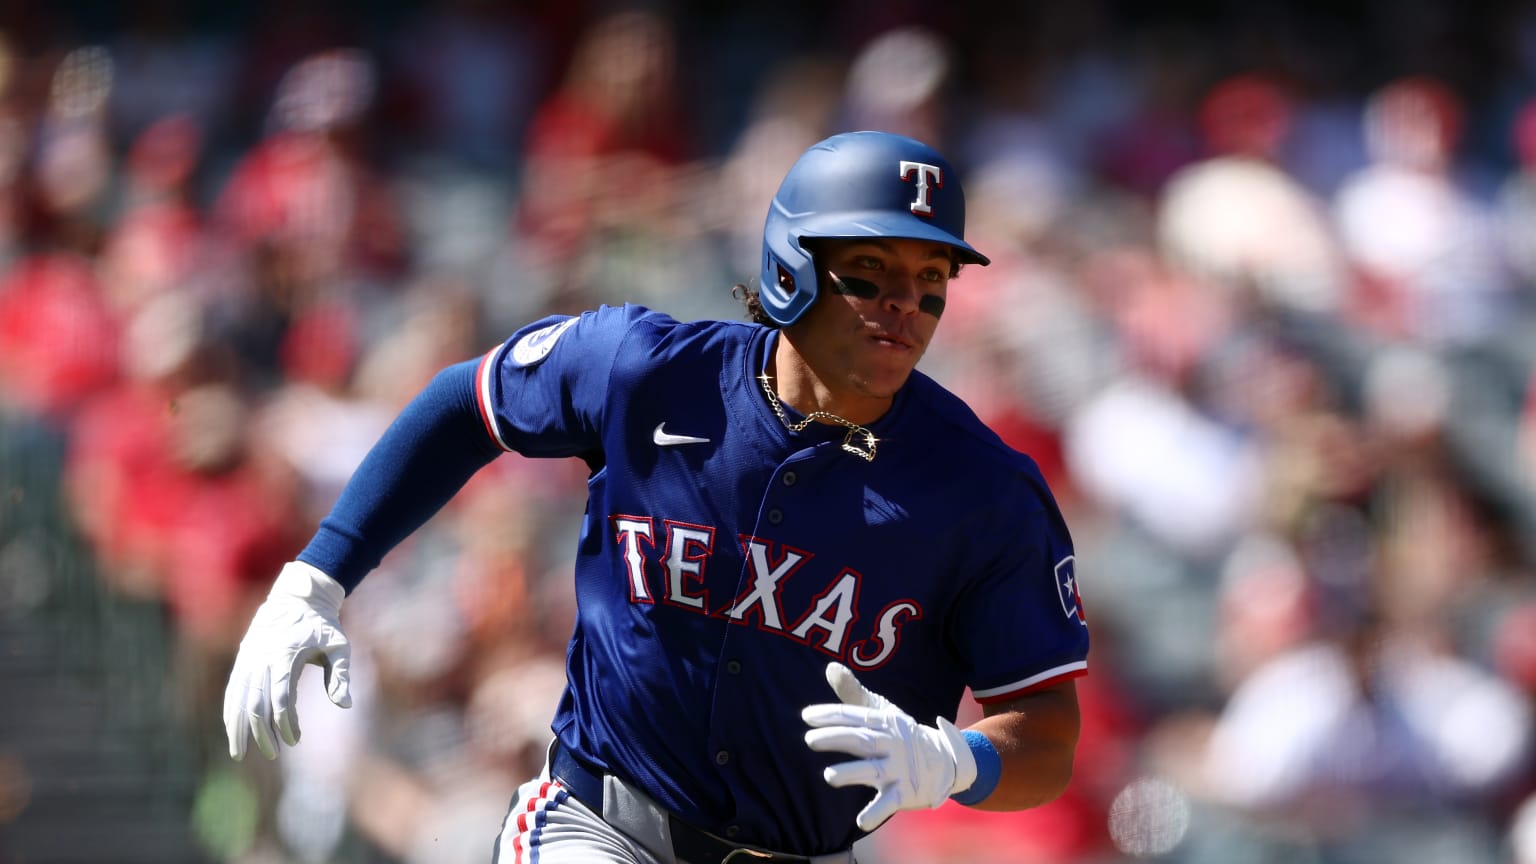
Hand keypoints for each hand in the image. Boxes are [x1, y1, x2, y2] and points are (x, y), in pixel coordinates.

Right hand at [223, 561, 351, 759]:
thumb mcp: (339, 645)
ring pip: (237, 699)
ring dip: (237, 728)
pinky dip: (230, 711)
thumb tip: (345, 705)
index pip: (280, 698)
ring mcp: (248, 659)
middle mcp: (262, 659)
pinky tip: (232, 730)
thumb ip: (341, 675)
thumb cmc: (323, 625)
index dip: (285, 723)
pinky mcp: (243, 660)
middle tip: (271, 755)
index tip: (293, 740)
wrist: (298, 598)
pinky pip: (232, 690)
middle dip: (260, 733)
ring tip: (239, 754)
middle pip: (255, 704)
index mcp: (285, 656)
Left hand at [801, 662, 977, 830]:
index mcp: (883, 723)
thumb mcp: (882, 712)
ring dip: (852, 773)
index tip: (806, 716)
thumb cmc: (902, 735)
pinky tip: (861, 821)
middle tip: (809, 739)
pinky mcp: (905, 793)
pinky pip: (889, 803)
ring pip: (873, 770)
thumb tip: (830, 667)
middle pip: (861, 740)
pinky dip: (876, 812)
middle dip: (836, 739)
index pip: (855, 716)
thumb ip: (854, 693)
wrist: (946, 760)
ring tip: (828, 776)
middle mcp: (891, 743)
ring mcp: (898, 769)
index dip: (831, 715)